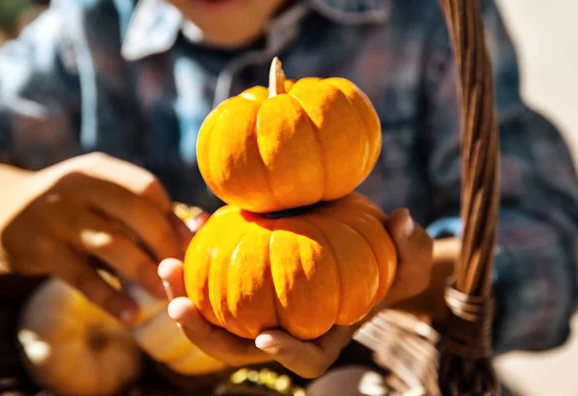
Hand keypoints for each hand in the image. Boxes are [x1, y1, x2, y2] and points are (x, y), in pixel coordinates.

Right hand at [0, 153, 189, 322]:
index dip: (173, 217)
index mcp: (98, 170)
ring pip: (113, 245)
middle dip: (165, 245)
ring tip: (164, 296)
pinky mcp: (40, 250)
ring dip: (144, 273)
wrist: (2, 212)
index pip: (147, 188)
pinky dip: (109, 298)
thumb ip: (142, 210)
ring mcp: (57, 218)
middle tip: (181, 272)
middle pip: (137, 214)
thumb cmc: (71, 208)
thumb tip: (200, 227)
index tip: (191, 243)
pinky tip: (131, 315)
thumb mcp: (99, 195)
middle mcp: (77, 187)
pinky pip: (82, 278)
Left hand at [159, 208, 432, 377]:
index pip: (306, 359)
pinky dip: (202, 260)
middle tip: (181, 307)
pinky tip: (192, 229)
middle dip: (208, 336)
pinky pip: (220, 279)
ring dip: (188, 298)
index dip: (285, 355)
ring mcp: (266, 307)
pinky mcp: (251, 282)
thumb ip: (410, 244)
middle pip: (242, 348)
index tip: (264, 339)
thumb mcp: (409, 256)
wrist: (365, 249)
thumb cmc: (389, 262)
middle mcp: (290, 327)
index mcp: (326, 334)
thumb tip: (402, 219)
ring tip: (167, 268)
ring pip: (219, 319)